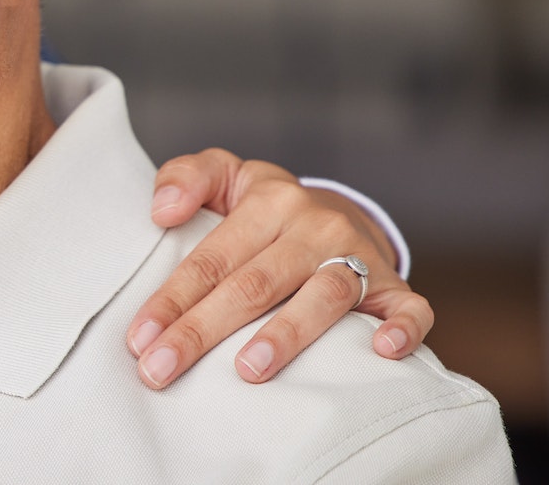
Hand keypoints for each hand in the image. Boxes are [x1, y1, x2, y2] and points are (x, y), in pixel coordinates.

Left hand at [127, 149, 432, 389]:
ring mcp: (358, 257)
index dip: (172, 299)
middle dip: (203, 330)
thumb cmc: (263, 208)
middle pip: (254, 283)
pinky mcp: (395, 287)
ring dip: (286, 335)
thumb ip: (185, 178)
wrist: (341, 213)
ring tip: (247, 371)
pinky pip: (409, 309)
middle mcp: (314, 226)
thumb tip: (161, 211)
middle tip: (162, 369)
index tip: (139, 340)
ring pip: (324, 296)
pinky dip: (401, 329)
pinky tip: (380, 352)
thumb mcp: (223, 177)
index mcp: (267, 201)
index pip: (211, 257)